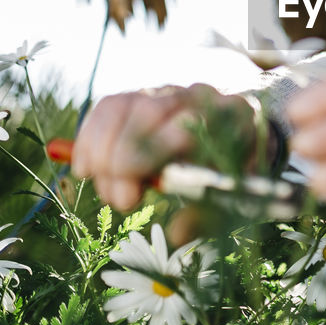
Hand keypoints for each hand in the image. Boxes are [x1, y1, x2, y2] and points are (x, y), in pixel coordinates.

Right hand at [72, 83, 236, 209]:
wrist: (240, 142)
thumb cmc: (236, 176)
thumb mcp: (233, 200)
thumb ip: (208, 216)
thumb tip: (178, 233)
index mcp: (233, 116)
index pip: (185, 125)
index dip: (148, 157)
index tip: (129, 196)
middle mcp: (200, 95)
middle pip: (147, 112)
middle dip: (121, 158)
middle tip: (118, 200)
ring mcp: (170, 91)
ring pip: (122, 107)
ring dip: (100, 149)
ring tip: (103, 189)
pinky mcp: (145, 95)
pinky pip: (108, 107)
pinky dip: (90, 137)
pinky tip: (85, 168)